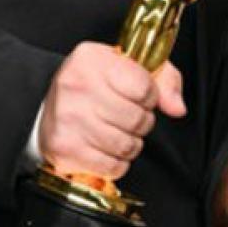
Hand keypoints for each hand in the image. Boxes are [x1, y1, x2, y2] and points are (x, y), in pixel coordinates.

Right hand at [38, 42, 183, 177]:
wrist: (50, 104)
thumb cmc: (96, 84)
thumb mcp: (131, 66)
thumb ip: (165, 80)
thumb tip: (177, 108)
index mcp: (93, 60)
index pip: (145, 87)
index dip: (151, 96)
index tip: (141, 96)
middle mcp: (76, 86)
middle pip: (137, 118)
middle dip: (143, 121)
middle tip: (130, 116)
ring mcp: (68, 119)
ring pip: (127, 145)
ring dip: (131, 143)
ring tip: (119, 132)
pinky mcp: (64, 148)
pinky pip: (111, 166)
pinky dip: (118, 163)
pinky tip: (107, 148)